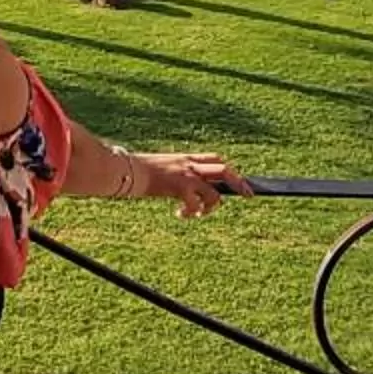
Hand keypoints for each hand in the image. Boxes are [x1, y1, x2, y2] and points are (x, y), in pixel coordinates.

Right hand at [126, 150, 249, 217]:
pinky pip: (197, 205)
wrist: (125, 170)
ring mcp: (186, 175)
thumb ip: (173, 174)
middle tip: (248, 195)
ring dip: (211, 207)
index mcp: (185, 158)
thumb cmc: (136, 170)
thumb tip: (176, 187)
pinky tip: (179, 215)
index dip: (228, 170)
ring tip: (199, 214)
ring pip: (215, 192)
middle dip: (239, 183)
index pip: (215, 159)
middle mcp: (189, 164)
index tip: (238, 179)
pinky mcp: (180, 187)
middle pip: (225, 170)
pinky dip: (191, 213)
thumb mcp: (159, 168)